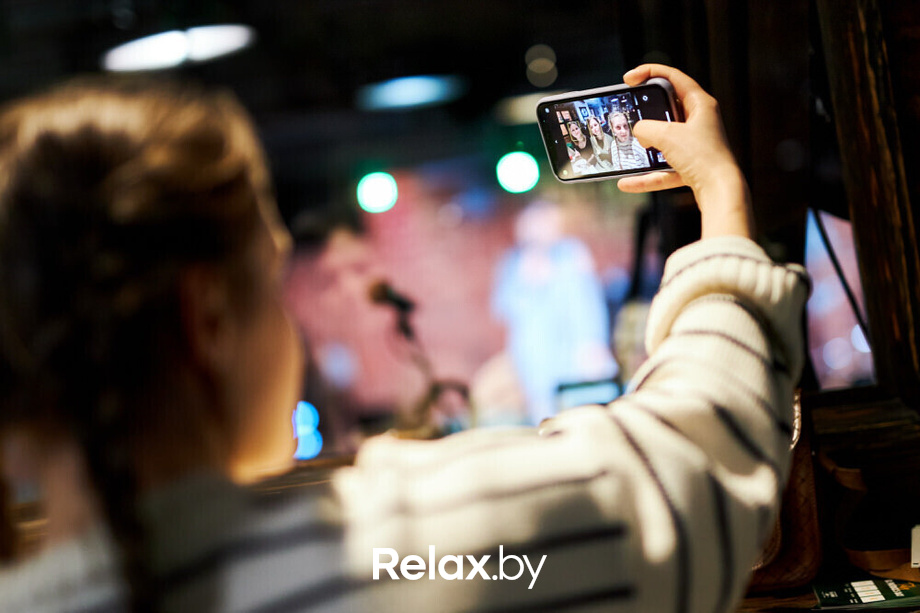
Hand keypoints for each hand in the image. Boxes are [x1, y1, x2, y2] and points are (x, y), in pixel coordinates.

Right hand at [616, 64, 753, 239]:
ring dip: (644, 145)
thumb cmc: (702, 158)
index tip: (629, 79)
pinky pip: (663, 168)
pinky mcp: (692, 166)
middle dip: (646, 112)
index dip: (649, 72)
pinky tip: (627, 182)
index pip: (673, 77)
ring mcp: (696, 145)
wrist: (720, 192)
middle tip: (629, 113)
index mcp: (700, 104)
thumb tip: (640, 133)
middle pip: (667, 108)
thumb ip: (646, 129)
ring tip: (627, 147)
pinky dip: (646, 175)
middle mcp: (700, 122)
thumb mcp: (667, 136)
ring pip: (664, 140)